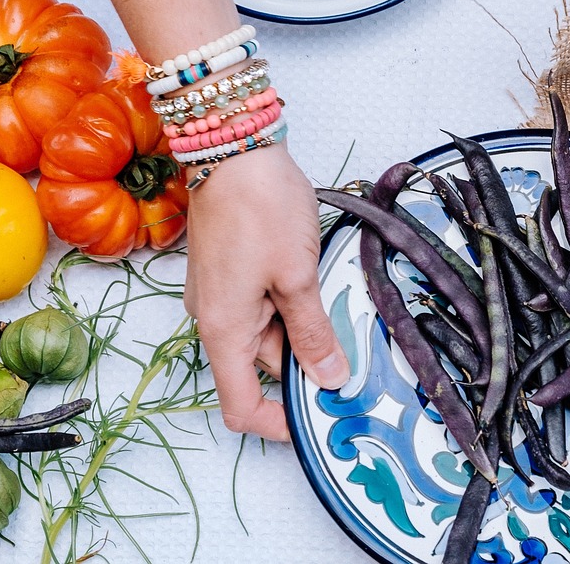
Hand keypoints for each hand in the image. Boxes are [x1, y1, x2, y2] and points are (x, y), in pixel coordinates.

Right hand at [182, 145, 348, 439]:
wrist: (232, 146)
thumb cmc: (259, 207)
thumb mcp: (297, 276)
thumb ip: (312, 331)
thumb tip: (328, 378)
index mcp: (222, 330)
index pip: (239, 405)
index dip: (277, 423)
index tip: (318, 418)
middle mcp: (213, 318)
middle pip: (261, 367)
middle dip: (307, 365)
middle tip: (355, 354)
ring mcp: (220, 293)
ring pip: (268, 333)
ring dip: (305, 328)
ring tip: (342, 305)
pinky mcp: (232, 270)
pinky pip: (264, 304)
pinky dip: (295, 304)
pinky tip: (323, 281)